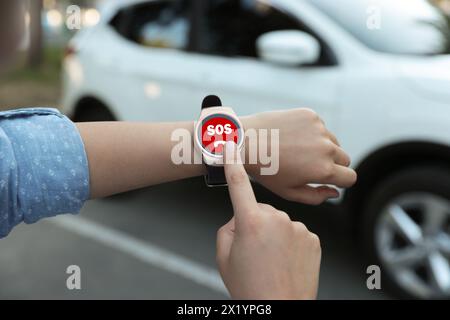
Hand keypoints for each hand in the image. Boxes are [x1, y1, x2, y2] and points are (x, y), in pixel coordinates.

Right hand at [217, 142, 320, 299]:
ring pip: (280, 222)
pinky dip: (291, 243)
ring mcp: (298, 228)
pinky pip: (297, 232)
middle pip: (261, 211)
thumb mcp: (225, 255)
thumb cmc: (249, 285)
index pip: (238, 185)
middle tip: (254, 249)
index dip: (233, 164)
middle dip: (256, 224)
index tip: (231, 146)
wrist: (279, 307)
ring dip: (275, 235)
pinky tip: (286, 260)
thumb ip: (229, 227)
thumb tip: (240, 217)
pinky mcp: (313, 238)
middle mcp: (276, 219)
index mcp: (250, 221)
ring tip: (271, 259)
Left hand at [242, 108, 356, 204]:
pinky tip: (292, 137)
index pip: (350, 177)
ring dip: (322, 147)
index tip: (329, 179)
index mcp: (323, 170)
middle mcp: (326, 148)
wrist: (246, 142)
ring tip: (297, 151)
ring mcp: (319, 129)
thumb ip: (316, 197)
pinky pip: (320, 127)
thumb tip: (335, 192)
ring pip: (333, 142)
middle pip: (345, 158)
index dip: (341, 181)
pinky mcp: (311, 115)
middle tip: (310, 165)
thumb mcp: (289, 192)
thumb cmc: (265, 171)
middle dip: (333, 164)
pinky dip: (312, 133)